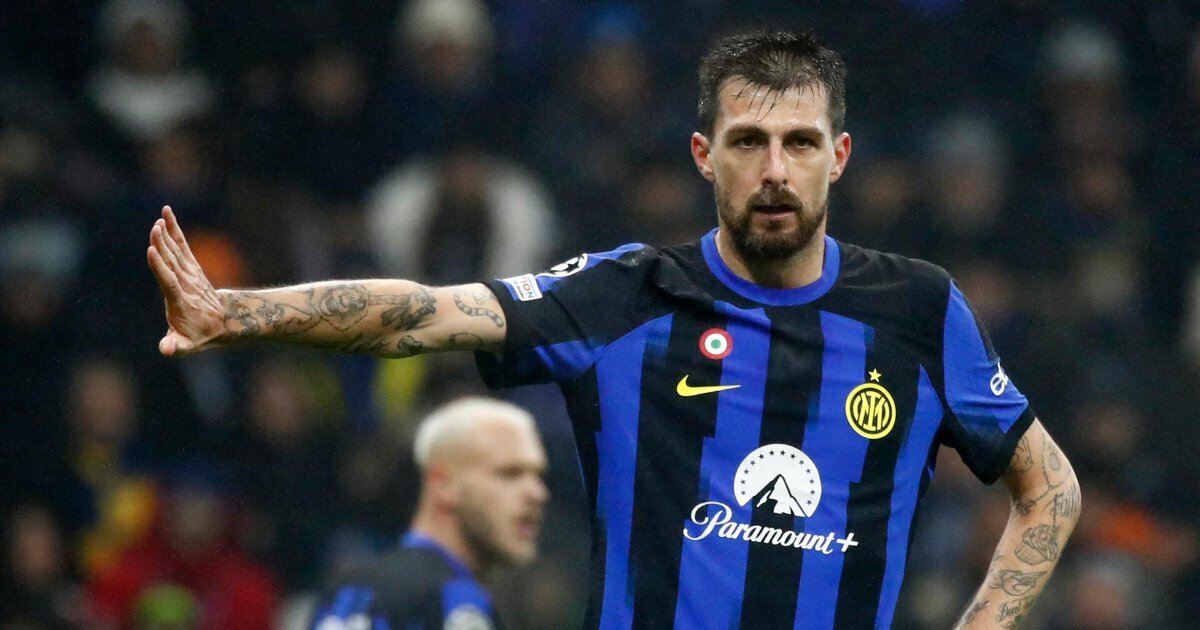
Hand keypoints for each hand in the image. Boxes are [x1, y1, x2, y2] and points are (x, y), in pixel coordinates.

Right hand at [146, 206, 225, 355]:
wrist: (222, 323)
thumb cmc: (199, 336)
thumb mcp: (187, 347)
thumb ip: (175, 347)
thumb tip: (166, 351)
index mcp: (180, 300)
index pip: (169, 281)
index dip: (161, 267)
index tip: (152, 251)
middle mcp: (186, 284)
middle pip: (172, 261)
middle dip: (163, 245)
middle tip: (155, 227)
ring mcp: (189, 274)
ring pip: (176, 251)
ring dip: (167, 234)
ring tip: (160, 218)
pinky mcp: (190, 267)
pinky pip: (182, 245)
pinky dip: (174, 230)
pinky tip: (166, 215)